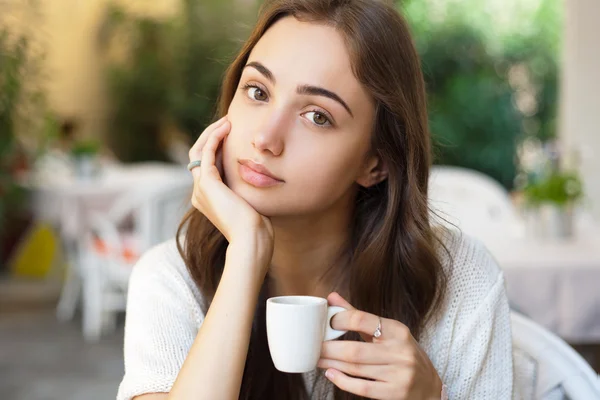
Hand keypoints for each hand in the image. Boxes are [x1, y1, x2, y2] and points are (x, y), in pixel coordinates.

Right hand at [189, 116, 273, 266]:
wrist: (251, 240)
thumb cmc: (257, 227)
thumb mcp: (250, 203)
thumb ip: (247, 190)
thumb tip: (260, 177)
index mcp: (208, 198)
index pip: (206, 165)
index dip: (216, 147)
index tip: (231, 133)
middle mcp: (200, 193)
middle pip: (198, 155)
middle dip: (211, 136)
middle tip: (227, 122)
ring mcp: (201, 189)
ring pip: (198, 151)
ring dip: (212, 133)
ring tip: (227, 121)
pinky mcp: (207, 184)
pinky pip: (206, 154)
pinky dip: (215, 139)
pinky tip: (227, 129)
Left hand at [318, 293, 442, 399]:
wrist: (430, 386)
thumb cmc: (402, 354)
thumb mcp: (387, 332)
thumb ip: (358, 316)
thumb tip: (331, 297)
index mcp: (398, 330)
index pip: (364, 319)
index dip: (341, 320)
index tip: (325, 323)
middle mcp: (400, 351)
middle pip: (355, 350)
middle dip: (329, 349)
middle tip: (313, 346)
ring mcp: (399, 374)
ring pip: (356, 369)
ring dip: (331, 364)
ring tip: (317, 359)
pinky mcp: (395, 393)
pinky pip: (362, 388)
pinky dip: (342, 381)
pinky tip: (331, 374)